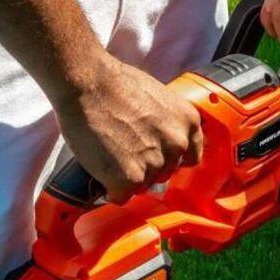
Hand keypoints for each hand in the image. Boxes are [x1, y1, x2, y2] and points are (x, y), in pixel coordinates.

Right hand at [52, 54, 202, 203]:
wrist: (88, 84)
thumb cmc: (116, 84)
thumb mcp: (159, 99)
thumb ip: (168, 123)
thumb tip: (161, 140)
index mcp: (189, 122)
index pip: (190, 156)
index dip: (170, 158)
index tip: (156, 157)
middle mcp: (178, 144)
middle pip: (165, 172)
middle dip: (147, 167)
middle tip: (125, 151)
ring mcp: (156, 162)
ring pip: (144, 185)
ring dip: (128, 178)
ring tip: (110, 156)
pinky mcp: (131, 178)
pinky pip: (122, 195)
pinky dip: (111, 188)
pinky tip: (102, 171)